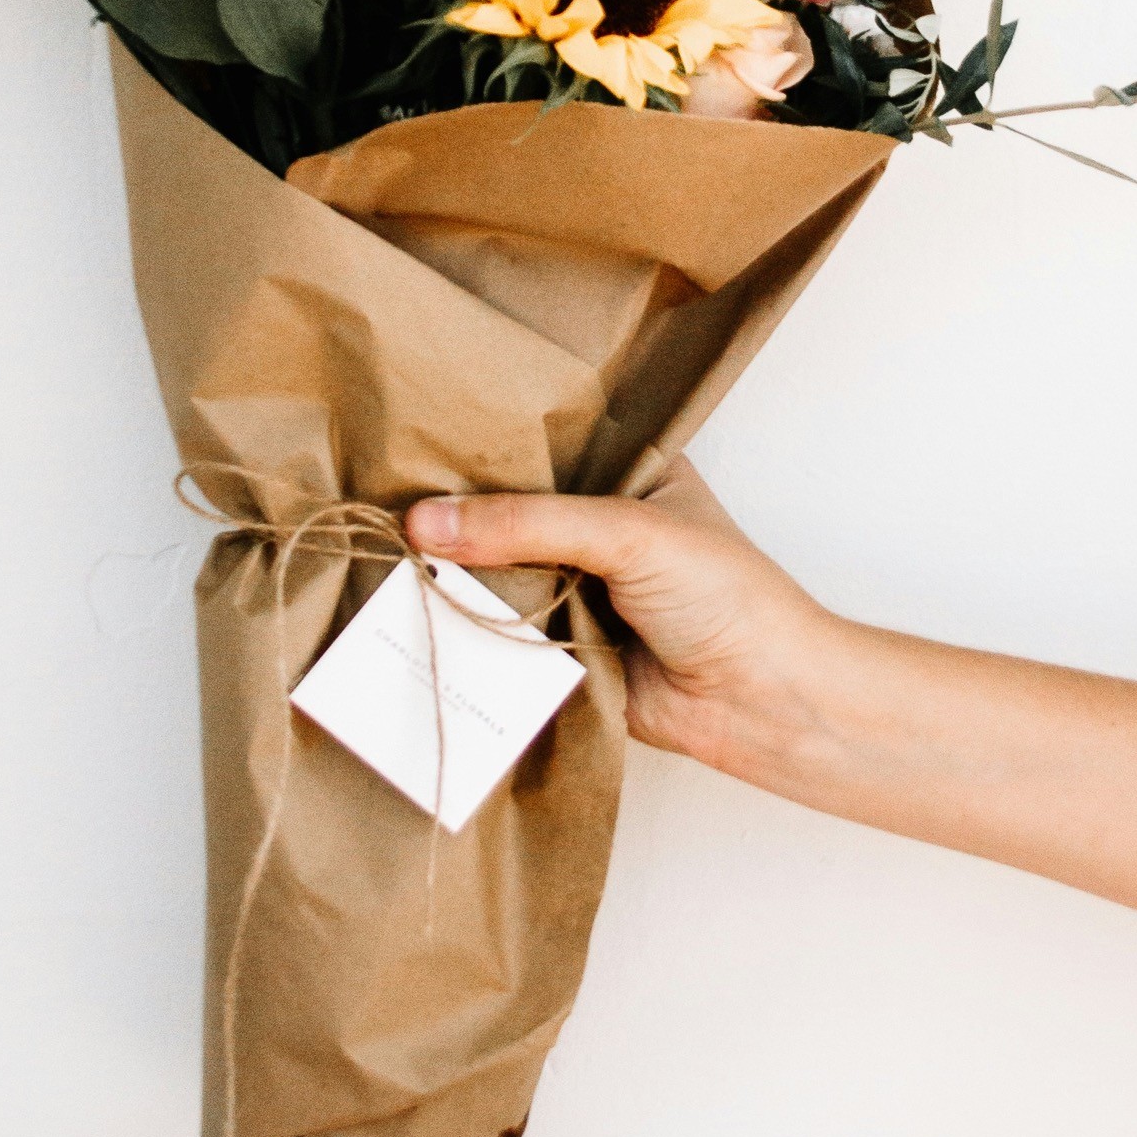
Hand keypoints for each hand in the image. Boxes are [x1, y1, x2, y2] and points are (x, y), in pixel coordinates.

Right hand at [406, 462, 845, 789]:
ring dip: (453, 574)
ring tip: (373, 549)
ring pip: (498, 573)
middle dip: (455, 513)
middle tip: (374, 497)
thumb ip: (527, 524)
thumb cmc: (726, 597)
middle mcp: (599, 524)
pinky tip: (406, 614)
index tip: (407, 433)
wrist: (762, 703)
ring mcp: (579, 588)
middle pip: (508, 511)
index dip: (482, 442)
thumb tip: (425, 524)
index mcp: (628, 470)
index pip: (542, 443)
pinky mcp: (563, 649)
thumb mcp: (627, 533)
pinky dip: (467, 630)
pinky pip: (501, 635)